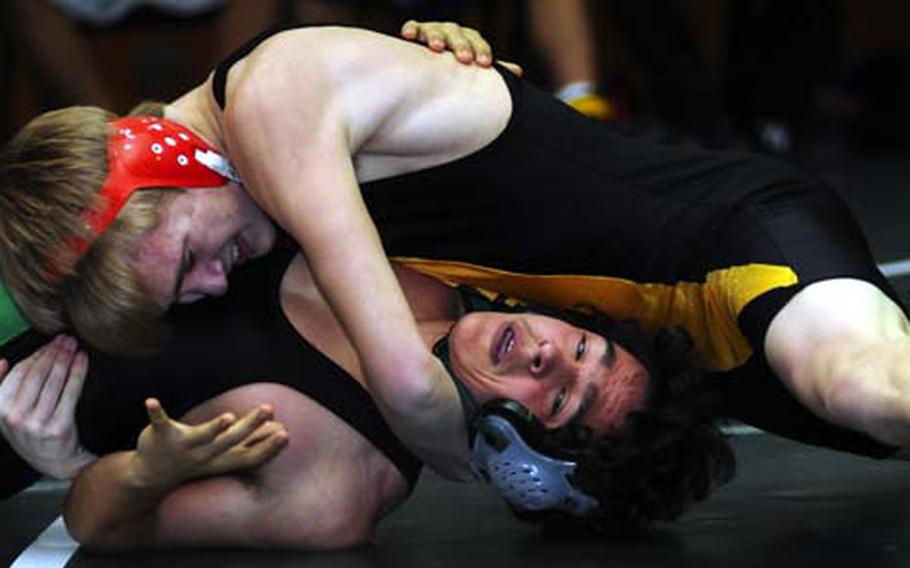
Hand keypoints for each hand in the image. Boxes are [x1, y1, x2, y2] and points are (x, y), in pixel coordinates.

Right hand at [0, 336, 96, 478]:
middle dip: (53, 352)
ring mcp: (36, 423)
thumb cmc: (34, 432)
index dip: (37, 355)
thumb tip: (2, 361)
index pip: (19, 372)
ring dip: (66, 358)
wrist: (56, 461)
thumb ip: (2, 389)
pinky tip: (83, 360)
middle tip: (65, 338)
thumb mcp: (8, 415)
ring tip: (74, 345)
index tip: (49, 344)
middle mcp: (14, 417)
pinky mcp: (58, 426)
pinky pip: (70, 392)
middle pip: (37, 374)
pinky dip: (78, 372)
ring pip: (54, 381)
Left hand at [128, 399, 287, 490]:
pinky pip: (160, 423)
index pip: (249, 456)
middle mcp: (205, 454)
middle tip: (269, 408)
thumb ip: (250, 444)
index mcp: (221, 459)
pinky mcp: (161, 436)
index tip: (285, 434)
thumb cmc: (195, 462)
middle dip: (251, 425)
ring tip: (229, 416)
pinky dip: (155, 412)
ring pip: (202, 436)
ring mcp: (183, 446)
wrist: (151, 477)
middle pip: (231, 441)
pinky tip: (150, 401)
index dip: (268, 447)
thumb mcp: (224, 457)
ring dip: (215, 427)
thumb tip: (282, 431)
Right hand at [400, 20, 523, 75]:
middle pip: (459, 34)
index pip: (478, 42)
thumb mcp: (472, 69)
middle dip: (462, 45)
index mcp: (468, 40)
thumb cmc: (455, 68)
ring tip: (436, 48)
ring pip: (436, 29)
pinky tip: (409, 36)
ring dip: (437, 37)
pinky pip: (413, 27)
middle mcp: (452, 32)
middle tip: (464, 59)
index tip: (484, 64)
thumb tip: (518, 72)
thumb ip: (492, 72)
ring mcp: (433, 30)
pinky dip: (412, 29)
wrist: (429, 66)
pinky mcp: (415, 32)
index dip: (482, 51)